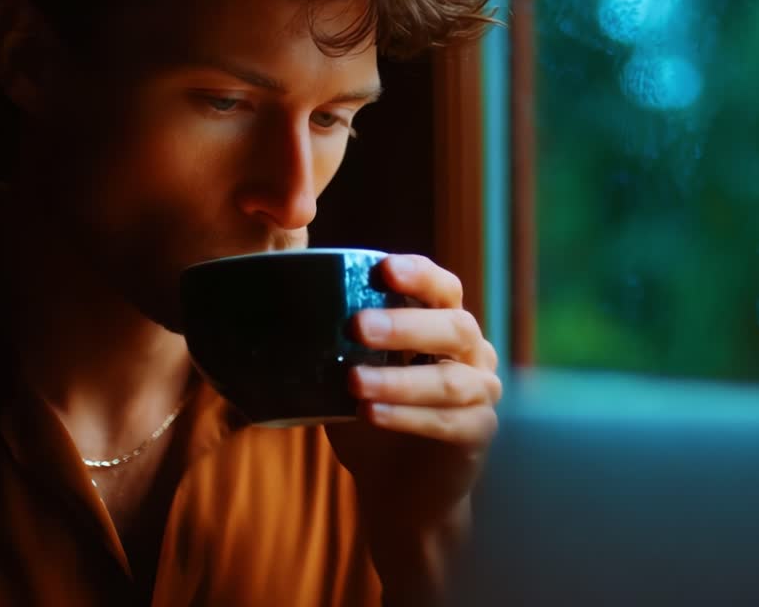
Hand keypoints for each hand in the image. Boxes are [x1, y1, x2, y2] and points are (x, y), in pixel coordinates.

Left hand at [325, 254, 501, 599]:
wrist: (400, 488)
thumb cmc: (372, 415)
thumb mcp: (350, 372)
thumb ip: (335, 344)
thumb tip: (278, 315)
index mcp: (443, 324)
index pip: (442, 288)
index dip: (418, 274)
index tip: (383, 269)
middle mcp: (471, 352)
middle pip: (453, 326)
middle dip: (405, 324)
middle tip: (358, 325)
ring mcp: (480, 393)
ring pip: (449, 381)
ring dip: (398, 379)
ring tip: (354, 381)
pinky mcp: (477, 432)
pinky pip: (446, 421)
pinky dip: (406, 416)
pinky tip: (370, 414)